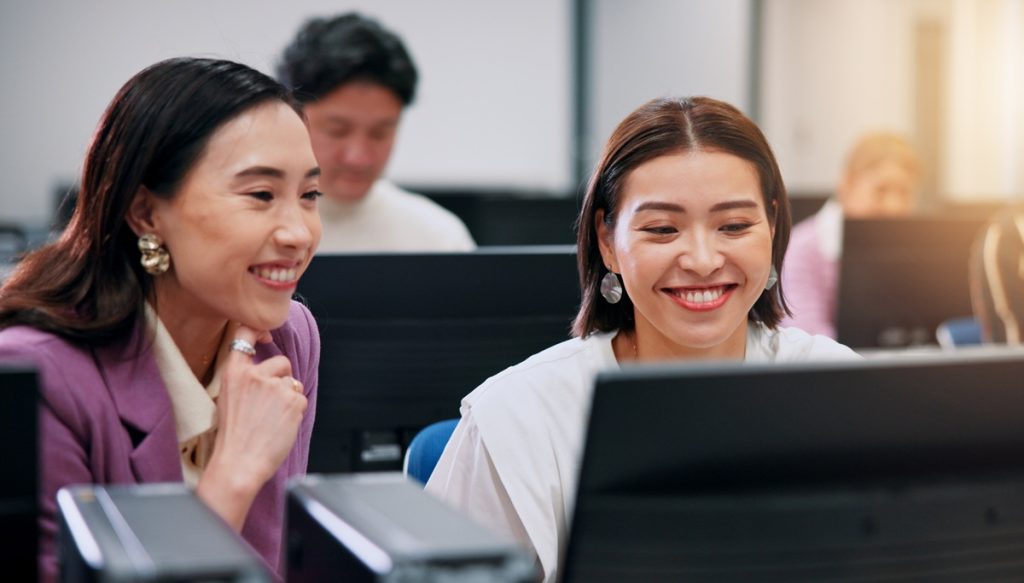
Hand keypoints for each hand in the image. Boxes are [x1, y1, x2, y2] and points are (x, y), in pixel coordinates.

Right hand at [196, 324, 306, 530]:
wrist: (239, 463)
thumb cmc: (233, 437)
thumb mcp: (228, 398)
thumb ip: (245, 380)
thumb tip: (268, 370)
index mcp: (234, 373)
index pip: (245, 335)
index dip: (259, 330)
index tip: (266, 334)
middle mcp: (255, 375)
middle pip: (281, 361)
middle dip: (282, 378)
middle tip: (270, 402)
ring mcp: (276, 387)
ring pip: (293, 383)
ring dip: (289, 398)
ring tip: (272, 419)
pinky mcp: (293, 400)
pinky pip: (301, 399)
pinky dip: (295, 412)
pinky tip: (281, 425)